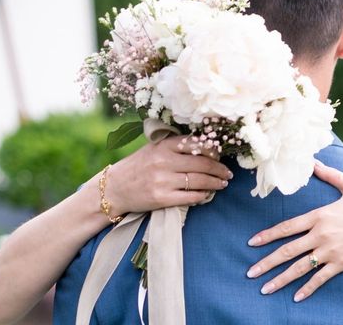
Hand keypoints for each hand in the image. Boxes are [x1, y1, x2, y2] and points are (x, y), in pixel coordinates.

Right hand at [105, 135, 232, 214]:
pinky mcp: (161, 198)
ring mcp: (162, 180)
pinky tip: (207, 194)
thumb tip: (206, 147)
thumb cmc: (138, 166)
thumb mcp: (154, 148)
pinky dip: (203, 196)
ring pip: (199, 181)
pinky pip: (190, 197)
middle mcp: (163, 161)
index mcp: (163, 145)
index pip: (196, 143)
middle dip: (219, 169)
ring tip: (222, 183)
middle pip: (202, 164)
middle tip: (228, 173)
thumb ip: (176, 146)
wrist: (114, 189)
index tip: (220, 156)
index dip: (213, 150)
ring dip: (215, 183)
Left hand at [246, 162, 342, 302]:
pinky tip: (295, 297)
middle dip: (266, 263)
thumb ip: (331, 175)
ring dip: (280, 279)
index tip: (252, 243)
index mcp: (319, 215)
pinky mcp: (342, 264)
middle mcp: (321, 234)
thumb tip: (315, 162)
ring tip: (264, 289)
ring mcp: (331, 251)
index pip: (287, 227)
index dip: (268, 235)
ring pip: (300, 268)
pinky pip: (320, 278)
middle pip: (288, 250)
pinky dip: (307, 288)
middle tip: (250, 273)